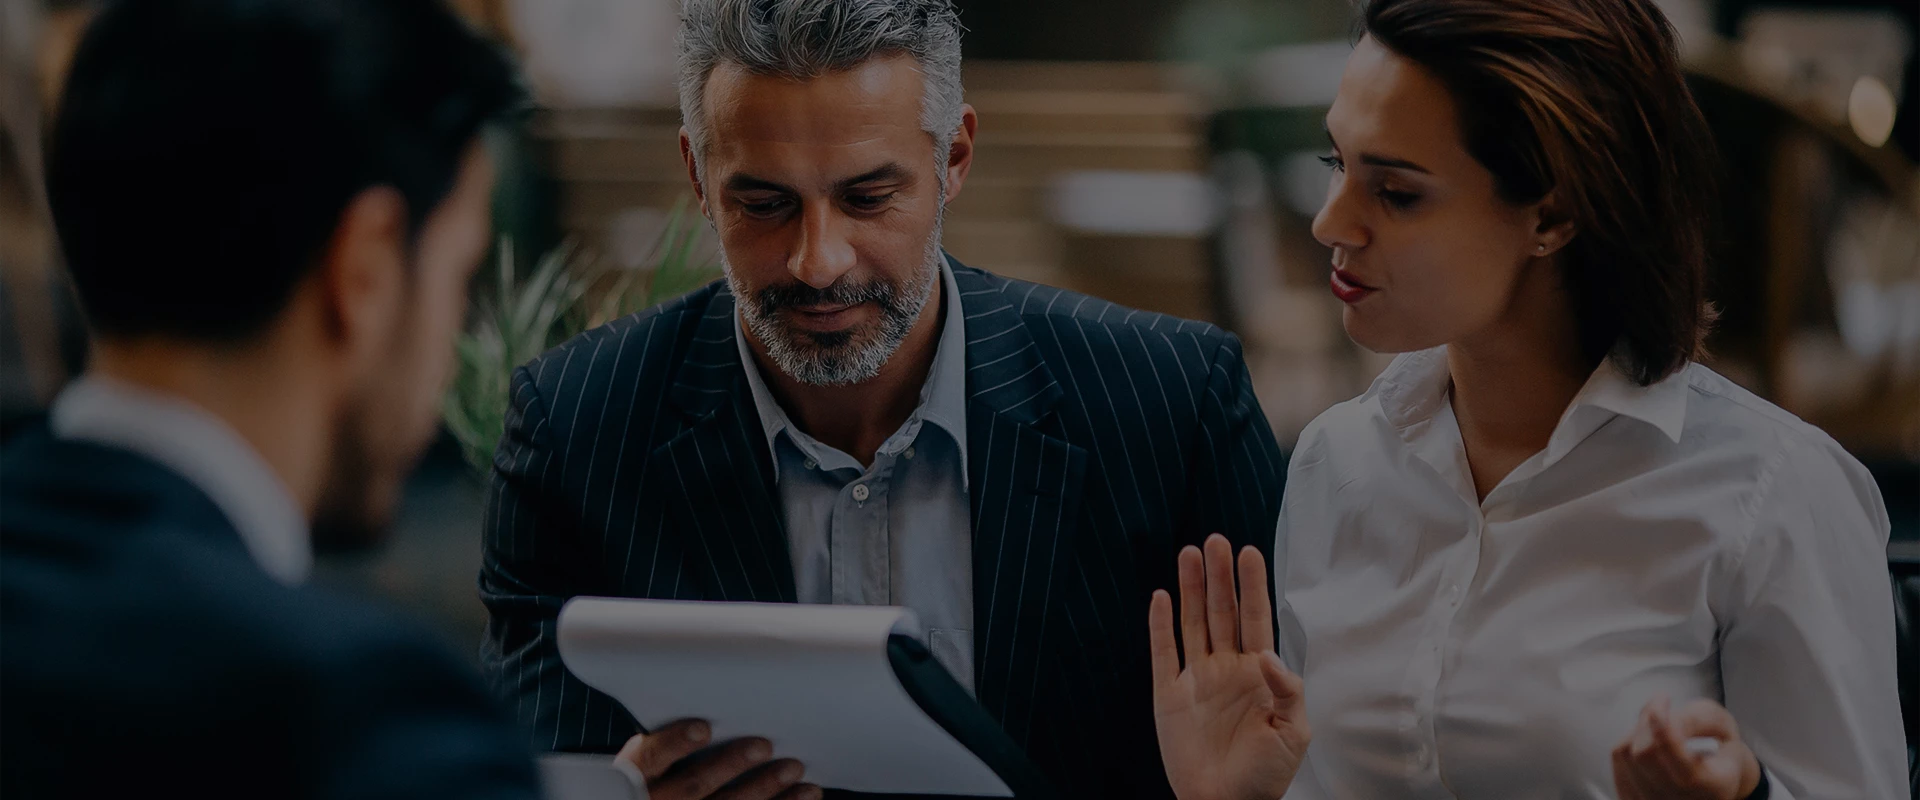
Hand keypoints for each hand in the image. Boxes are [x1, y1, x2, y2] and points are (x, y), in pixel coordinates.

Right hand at [616, 719, 819, 799]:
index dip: (676, 743)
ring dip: (765, 789)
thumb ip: (668, 736)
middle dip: (731, 764)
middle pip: (695, 785)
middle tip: (764, 745)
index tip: (703, 727)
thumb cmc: (652, 778)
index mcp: (636, 776)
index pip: (651, 758)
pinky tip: (803, 795)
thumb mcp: (642, 758)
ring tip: (794, 769)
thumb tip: (713, 695)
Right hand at [1150, 534, 1309, 799]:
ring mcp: (1196, 679)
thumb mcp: (1294, 733)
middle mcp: (1226, 669)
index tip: (1249, 552)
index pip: (1256, 618)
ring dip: (1191, 588)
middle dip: (1220, 576)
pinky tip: (1162, 596)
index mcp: (1258, 674)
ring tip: (1191, 553)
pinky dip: (1160, 625)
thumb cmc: (1265, 775)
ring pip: (1192, 622)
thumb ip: (1287, 690)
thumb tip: (1267, 652)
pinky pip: (1163, 653)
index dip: (1252, 586)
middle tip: (1217, 541)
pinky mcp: (1169, 695)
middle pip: (1221, 611)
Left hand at [1612, 696, 1760, 799]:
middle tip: (1661, 707)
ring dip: (1637, 730)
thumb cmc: (1722, 751)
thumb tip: (1662, 718)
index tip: (1663, 698)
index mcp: (1710, 786)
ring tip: (1656, 725)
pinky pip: (1618, 763)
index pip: (1671, 752)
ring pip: (1625, 755)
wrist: (1718, 781)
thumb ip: (1696, 718)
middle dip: (1648, 720)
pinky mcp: (1635, 798)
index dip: (1660, 720)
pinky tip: (1645, 739)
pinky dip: (1628, 742)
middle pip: (1643, 753)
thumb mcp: (1723, 727)